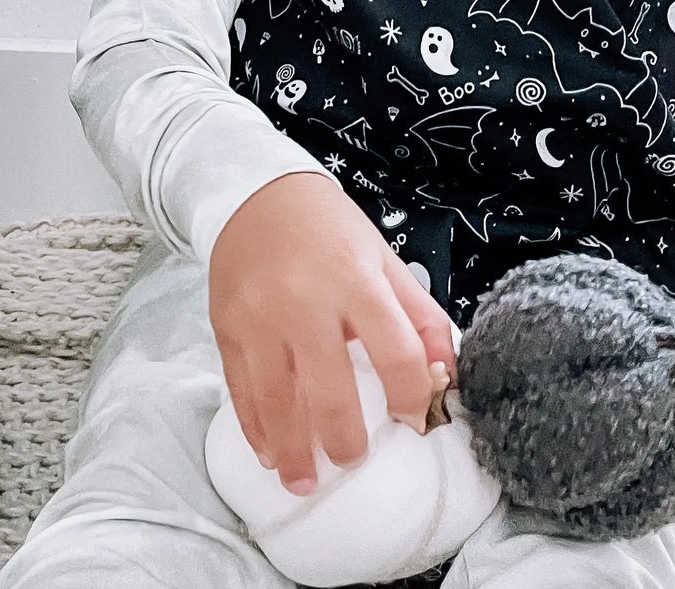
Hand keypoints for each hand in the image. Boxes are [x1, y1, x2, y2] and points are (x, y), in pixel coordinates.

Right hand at [208, 172, 455, 495]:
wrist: (254, 192)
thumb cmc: (327, 227)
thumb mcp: (383, 257)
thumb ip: (420, 315)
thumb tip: (447, 374)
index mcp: (355, 280)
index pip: (396, 354)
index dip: (412, 397)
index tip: (412, 419)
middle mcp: (304, 302)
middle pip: (331, 392)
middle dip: (345, 441)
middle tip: (352, 460)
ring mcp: (259, 318)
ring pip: (278, 402)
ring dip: (294, 452)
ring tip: (306, 481)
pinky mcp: (226, 327)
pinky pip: (240, 390)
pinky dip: (255, 428)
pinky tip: (270, 452)